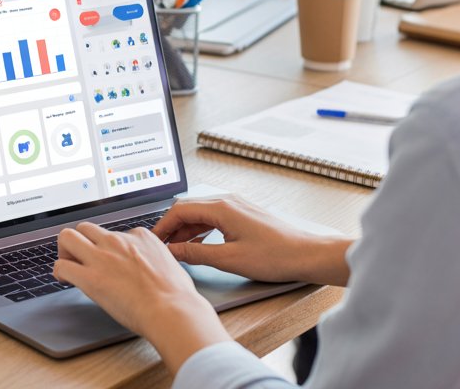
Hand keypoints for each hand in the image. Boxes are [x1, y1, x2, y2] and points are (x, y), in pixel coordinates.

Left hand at [54, 222, 230, 373]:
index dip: (107, 248)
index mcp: (139, 236)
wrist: (172, 309)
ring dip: (65, 251)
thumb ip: (152, 258)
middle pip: (85, 227)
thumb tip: (149, 266)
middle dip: (80, 242)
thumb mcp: (168, 262)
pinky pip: (61, 265)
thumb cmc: (176, 294)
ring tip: (70, 266)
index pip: (113, 233)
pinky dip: (59, 272)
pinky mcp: (90, 277)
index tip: (107, 260)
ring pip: (67, 236)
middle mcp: (117, 241)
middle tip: (80, 259)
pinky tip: (65, 281)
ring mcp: (102, 256)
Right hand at [152, 196, 352, 286]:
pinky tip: (198, 244)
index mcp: (221, 208)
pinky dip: (200, 229)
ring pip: (201, 213)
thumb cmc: (274, 256)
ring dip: (186, 229)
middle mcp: (228, 201)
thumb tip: (173, 252)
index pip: (179, 210)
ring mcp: (236, 206)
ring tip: (176, 249)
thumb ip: (196, 253)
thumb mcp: (229, 259)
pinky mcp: (243, 214)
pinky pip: (213, 217)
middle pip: (188, 208)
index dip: (162, 226)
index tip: (153, 241)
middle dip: (171, 227)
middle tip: (160, 246)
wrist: (306, 254)